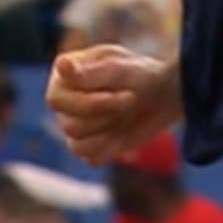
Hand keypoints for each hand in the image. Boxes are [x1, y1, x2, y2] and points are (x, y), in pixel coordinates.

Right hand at [47, 44, 179, 163]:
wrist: (166, 94)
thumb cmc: (141, 74)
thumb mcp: (121, 69)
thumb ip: (92, 73)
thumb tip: (61, 65)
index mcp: (63, 78)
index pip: (56, 100)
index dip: (91, 103)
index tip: (126, 93)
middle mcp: (64, 102)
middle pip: (69, 125)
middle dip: (107, 114)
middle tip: (132, 98)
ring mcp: (75, 125)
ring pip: (77, 144)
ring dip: (109, 130)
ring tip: (127, 112)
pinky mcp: (90, 146)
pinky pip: (90, 157)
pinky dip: (111, 147)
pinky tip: (124, 131)